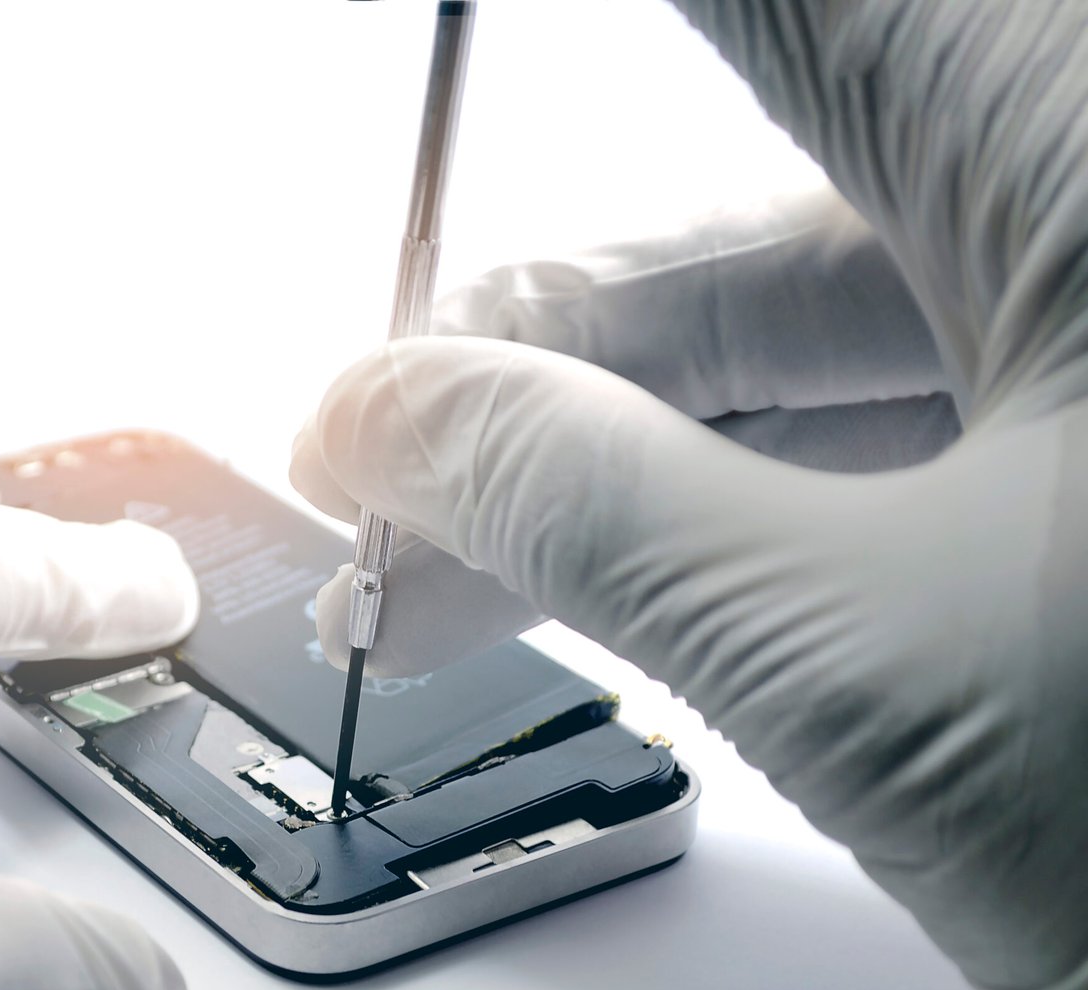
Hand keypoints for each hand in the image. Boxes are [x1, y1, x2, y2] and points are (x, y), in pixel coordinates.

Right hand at [291, 3, 1087, 989]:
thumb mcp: (868, 660)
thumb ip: (580, 506)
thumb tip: (382, 418)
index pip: (765, 11)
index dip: (530, 63)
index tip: (433, 103)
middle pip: (747, 235)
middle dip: (528, 358)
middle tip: (379, 452)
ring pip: (801, 368)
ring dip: (596, 470)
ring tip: (429, 562)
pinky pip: (876, 462)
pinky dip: (714, 528)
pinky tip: (579, 586)